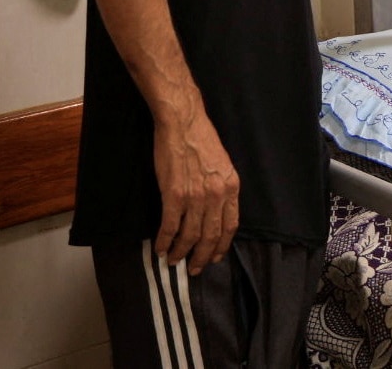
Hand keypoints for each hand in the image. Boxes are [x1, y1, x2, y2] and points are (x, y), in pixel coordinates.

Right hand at [152, 110, 240, 274]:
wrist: (183, 122)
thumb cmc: (201, 139)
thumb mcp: (222, 165)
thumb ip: (221, 187)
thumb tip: (215, 210)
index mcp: (231, 187)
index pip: (230, 225)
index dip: (221, 245)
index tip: (215, 257)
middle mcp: (217, 195)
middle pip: (211, 236)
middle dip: (202, 256)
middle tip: (195, 269)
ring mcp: (196, 196)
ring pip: (190, 236)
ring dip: (181, 252)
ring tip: (173, 260)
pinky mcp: (174, 195)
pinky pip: (171, 226)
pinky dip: (165, 241)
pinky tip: (160, 248)